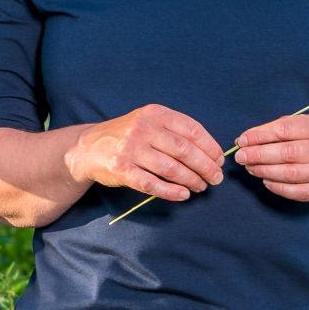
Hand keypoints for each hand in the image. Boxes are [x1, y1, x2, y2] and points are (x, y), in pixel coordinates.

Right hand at [66, 105, 222, 202]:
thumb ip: (174, 130)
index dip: (210, 147)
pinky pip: (152, 184)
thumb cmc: (127, 135)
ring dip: (192, 181)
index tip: (219, 160)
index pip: (192, 130)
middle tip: (216, 178)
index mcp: (155, 114)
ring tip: (201, 187)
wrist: (89, 147)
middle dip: (206, 167)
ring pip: (172, 169)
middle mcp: (143, 128)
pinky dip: (171, 192)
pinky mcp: (122, 170)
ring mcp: (131, 149)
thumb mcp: (148, 121)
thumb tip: (210, 152)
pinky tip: (183, 195)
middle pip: (185, 151)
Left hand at [233, 113, 308, 201]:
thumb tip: (246, 138)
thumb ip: (278, 127)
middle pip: (287, 153)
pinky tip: (266, 181)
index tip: (242, 140)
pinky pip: (298, 192)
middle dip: (258, 155)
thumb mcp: (307, 122)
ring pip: (291, 174)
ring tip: (250, 168)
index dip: (260, 136)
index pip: (285, 129)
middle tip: (241, 157)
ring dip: (265, 171)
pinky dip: (278, 188)